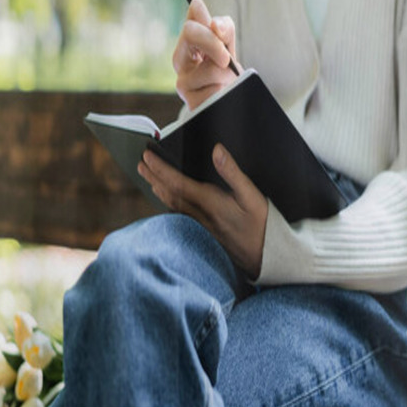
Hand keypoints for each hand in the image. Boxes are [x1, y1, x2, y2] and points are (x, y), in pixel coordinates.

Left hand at [137, 143, 267, 278]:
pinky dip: (169, 204)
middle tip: (140, 164)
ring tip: (149, 178)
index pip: (177, 183)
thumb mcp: (252, 195)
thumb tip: (216, 150)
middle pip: (170, 194)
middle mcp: (200, 215)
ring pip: (173, 206)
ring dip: (158, 189)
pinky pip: (180, 215)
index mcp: (210, 203)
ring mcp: (201, 226)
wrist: (266, 257)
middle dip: (153, 177)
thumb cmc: (262, 225)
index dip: (160, 169)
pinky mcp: (204, 233)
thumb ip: (232, 172)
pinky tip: (168, 201)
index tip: (147, 156)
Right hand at [173, 0, 239, 110]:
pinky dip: (225, 91)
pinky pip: (215, 91)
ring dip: (227, 75)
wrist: (228, 100)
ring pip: (211, 68)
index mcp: (188, 42)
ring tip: (226, 81)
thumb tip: (212, 22)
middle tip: (227, 59)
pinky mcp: (191, 102)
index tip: (219, 31)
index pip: (193, 15)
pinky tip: (221, 94)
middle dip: (215, 43)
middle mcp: (180, 59)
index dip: (207, 19)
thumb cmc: (226, 71)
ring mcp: (182, 82)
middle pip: (190, 32)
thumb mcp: (228, 46)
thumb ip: (224, 29)